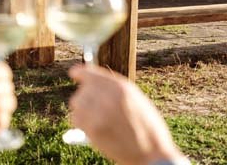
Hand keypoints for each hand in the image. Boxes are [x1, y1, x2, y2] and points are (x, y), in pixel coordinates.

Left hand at [68, 64, 184, 164]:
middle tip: (95, 107)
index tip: (74, 73)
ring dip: (83, 108)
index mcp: (120, 87)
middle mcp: (107, 96)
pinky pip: (76, 119)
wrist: (151, 153)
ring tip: (97, 118)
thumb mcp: (136, 99)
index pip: (90, 74)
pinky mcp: (91, 129)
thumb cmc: (148, 127)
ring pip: (76, 103)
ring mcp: (98, 113)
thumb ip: (115, 89)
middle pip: (82, 90)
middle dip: (86, 96)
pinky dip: (81, 122)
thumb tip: (96, 82)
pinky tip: (95, 127)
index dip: (80, 73)